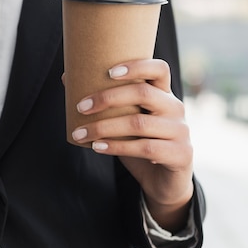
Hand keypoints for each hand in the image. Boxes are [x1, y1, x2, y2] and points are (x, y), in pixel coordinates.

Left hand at [70, 59, 193, 231]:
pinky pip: (145, 148)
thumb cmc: (139, 142)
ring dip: (103, 128)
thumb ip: (105, 101)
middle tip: (80, 107)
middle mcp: (175, 108)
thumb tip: (67, 77)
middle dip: (107, 98)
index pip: (158, 69)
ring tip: (79, 133)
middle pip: (143, 93)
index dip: (136, 66)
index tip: (108, 72)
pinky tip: (97, 147)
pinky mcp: (180, 154)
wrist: (164, 181)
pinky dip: (116, 147)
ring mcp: (180, 131)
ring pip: (138, 123)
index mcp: (163, 94)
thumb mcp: (125, 119)